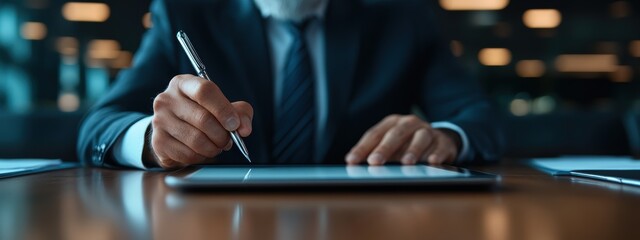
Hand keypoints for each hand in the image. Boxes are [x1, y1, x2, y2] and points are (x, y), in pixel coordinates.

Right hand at [147, 74, 252, 168]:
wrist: (174, 131)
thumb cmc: (202, 114)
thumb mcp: (223, 107)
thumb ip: (240, 113)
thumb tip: (244, 128)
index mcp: (183, 84)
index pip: (204, 91)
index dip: (223, 109)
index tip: (234, 124)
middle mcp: (167, 99)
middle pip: (203, 118)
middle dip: (222, 134)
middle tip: (228, 140)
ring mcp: (160, 120)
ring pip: (196, 139)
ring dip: (213, 147)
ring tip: (217, 146)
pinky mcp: (158, 141)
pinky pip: (187, 154)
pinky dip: (201, 156)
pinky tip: (202, 151)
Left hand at [345, 114, 459, 165]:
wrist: (439, 140)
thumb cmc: (407, 144)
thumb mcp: (390, 146)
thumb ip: (374, 152)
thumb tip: (352, 163)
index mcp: (392, 123)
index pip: (375, 134)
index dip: (362, 148)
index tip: (351, 161)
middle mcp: (410, 124)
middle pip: (396, 134)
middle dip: (384, 148)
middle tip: (374, 162)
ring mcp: (428, 131)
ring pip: (421, 137)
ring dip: (413, 150)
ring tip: (406, 163)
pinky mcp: (444, 142)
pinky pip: (441, 147)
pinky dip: (437, 154)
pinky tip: (432, 162)